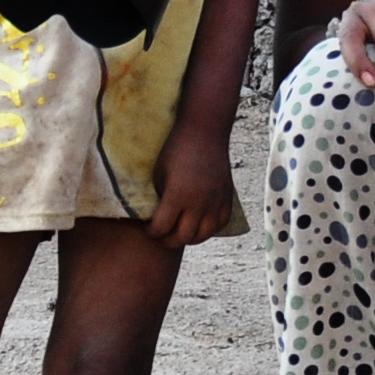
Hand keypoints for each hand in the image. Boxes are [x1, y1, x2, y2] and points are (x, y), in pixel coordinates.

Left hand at [146, 121, 237, 246]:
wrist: (204, 133)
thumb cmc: (175, 150)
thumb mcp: (159, 174)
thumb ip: (160, 199)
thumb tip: (157, 218)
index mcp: (178, 195)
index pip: (162, 227)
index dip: (152, 232)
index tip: (148, 230)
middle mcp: (199, 202)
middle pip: (183, 237)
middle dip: (168, 241)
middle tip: (161, 238)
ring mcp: (215, 201)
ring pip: (203, 235)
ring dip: (189, 239)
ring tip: (180, 235)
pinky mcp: (227, 198)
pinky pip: (220, 224)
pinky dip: (209, 230)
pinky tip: (199, 227)